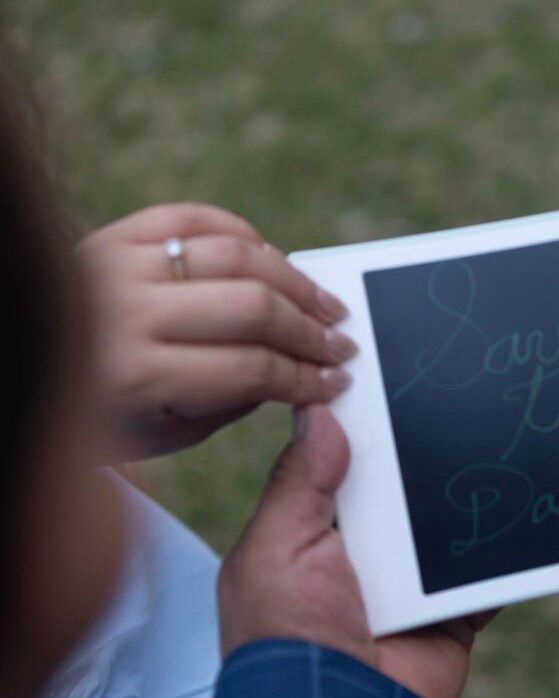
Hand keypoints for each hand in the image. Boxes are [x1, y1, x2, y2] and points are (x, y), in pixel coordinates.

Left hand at [78, 203, 357, 457]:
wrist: (28, 363)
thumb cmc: (100, 412)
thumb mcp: (164, 431)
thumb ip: (232, 401)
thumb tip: (299, 372)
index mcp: (134, 376)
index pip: (250, 369)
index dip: (305, 377)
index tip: (336, 382)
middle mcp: (125, 312)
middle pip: (252, 308)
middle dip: (310, 331)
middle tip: (341, 346)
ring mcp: (120, 263)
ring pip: (236, 256)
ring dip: (296, 280)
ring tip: (325, 304)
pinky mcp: (118, 232)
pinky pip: (198, 218)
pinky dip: (246, 236)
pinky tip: (276, 262)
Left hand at [217, 405, 492, 697]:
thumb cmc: (287, 638)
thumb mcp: (278, 548)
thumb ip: (297, 481)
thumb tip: (318, 413)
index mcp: (312, 532)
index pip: (342, 464)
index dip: (364, 427)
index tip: (393, 381)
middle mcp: (362, 552)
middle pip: (402, 487)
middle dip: (424, 458)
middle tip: (461, 405)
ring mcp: (409, 582)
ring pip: (446, 522)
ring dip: (467, 499)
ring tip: (500, 445)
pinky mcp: (449, 611)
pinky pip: (483, 573)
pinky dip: (503, 551)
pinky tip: (523, 511)